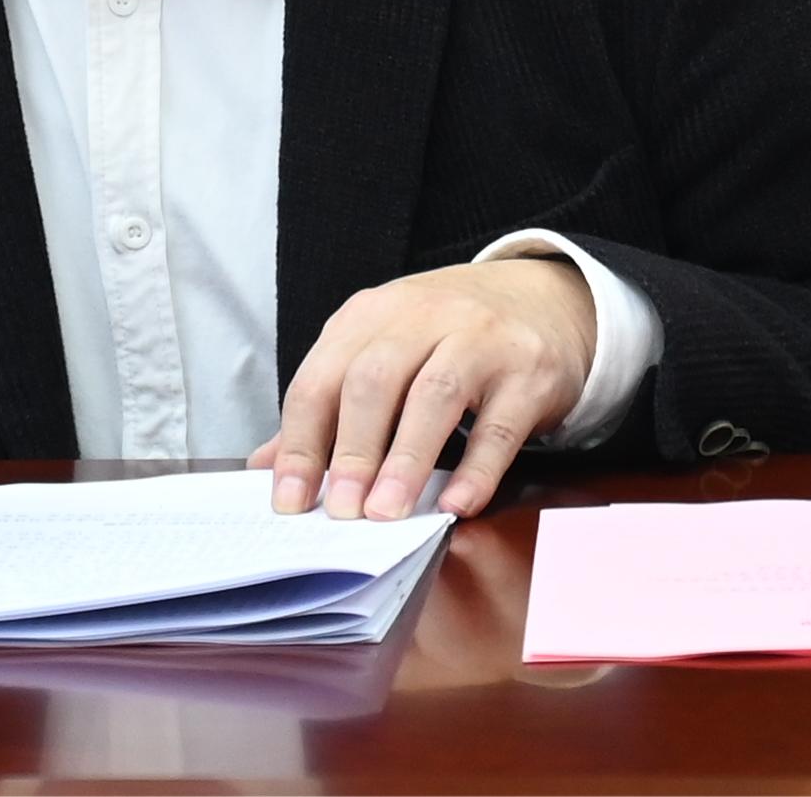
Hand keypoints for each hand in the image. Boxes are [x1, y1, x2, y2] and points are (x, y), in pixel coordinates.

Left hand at [248, 258, 593, 521]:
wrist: (541, 296)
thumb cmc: (447, 335)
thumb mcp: (384, 350)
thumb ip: (331, 406)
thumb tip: (268, 467)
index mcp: (371, 315)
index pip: (321, 378)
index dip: (301, 442)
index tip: (290, 500)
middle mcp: (421, 317)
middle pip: (373, 382)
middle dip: (351, 452)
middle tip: (340, 511)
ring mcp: (479, 340)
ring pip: (433, 397)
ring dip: (405, 460)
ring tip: (385, 514)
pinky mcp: (527, 371)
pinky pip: (499, 424)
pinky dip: (476, 468)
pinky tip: (457, 504)